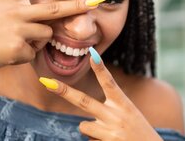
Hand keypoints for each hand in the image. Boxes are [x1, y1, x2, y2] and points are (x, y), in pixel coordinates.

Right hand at [0, 0, 100, 75]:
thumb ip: (16, 14)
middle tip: (96, 1)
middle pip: (54, 9)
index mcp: (9, 0)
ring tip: (10, 43)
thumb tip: (39, 25)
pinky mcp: (18, 47)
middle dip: (78, 6)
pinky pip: (32, 54)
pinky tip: (5, 54)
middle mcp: (16, 11)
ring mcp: (18, 29)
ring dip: (34, 42)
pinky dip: (22, 56)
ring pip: (45, 36)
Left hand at [40, 56, 161, 140]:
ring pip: (84, 126)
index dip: (100, 68)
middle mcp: (115, 116)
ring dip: (92, 130)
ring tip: (111, 135)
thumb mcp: (128, 114)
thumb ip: (108, 112)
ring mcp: (110, 132)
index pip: (110, 83)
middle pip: (84, 101)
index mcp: (124, 104)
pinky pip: (89, 140)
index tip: (92, 53)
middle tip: (46, 82)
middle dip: (63, 91)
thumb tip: (82, 123)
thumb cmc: (138, 132)